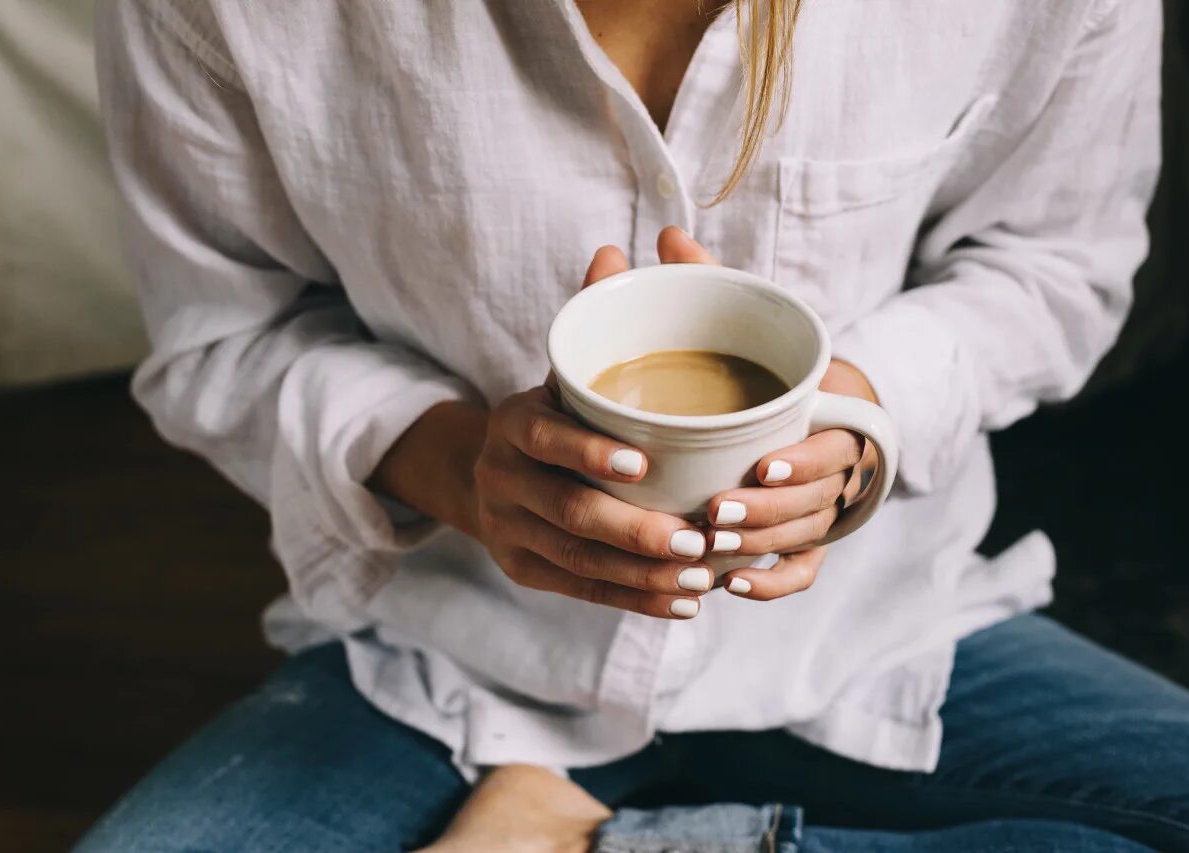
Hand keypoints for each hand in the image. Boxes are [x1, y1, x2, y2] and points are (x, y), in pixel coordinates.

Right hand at [375, 227, 723, 618]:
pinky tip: (684, 601)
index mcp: (514, 422)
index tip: (642, 465)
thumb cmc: (551, 415)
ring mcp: (509, 531)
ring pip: (580, 561)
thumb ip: (592, 316)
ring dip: (646, 574)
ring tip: (705, 575)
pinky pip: (583, 593)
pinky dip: (636, 600)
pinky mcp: (524, 570)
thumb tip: (617, 251)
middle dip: (636, 531)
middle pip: (569, 513)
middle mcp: (503, 479)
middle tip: (699, 537)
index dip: (588, 454)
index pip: (545, 439)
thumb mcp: (563, 369)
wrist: (483, 475)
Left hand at [708, 360, 880, 601]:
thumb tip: (671, 370)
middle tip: (715, 510)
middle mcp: (841, 476)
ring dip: (758, 543)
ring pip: (803, 535)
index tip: (763, 467)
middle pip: (814, 500)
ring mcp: (827, 512)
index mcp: (844, 431)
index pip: (835, 451)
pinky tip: (732, 582)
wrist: (812, 418)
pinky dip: (770, 583)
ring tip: (712, 542)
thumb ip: (752, 370)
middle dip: (764, 509)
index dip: (803, 464)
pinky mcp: (811, 543)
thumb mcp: (780, 373)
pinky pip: (801, 571)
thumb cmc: (780, 388)